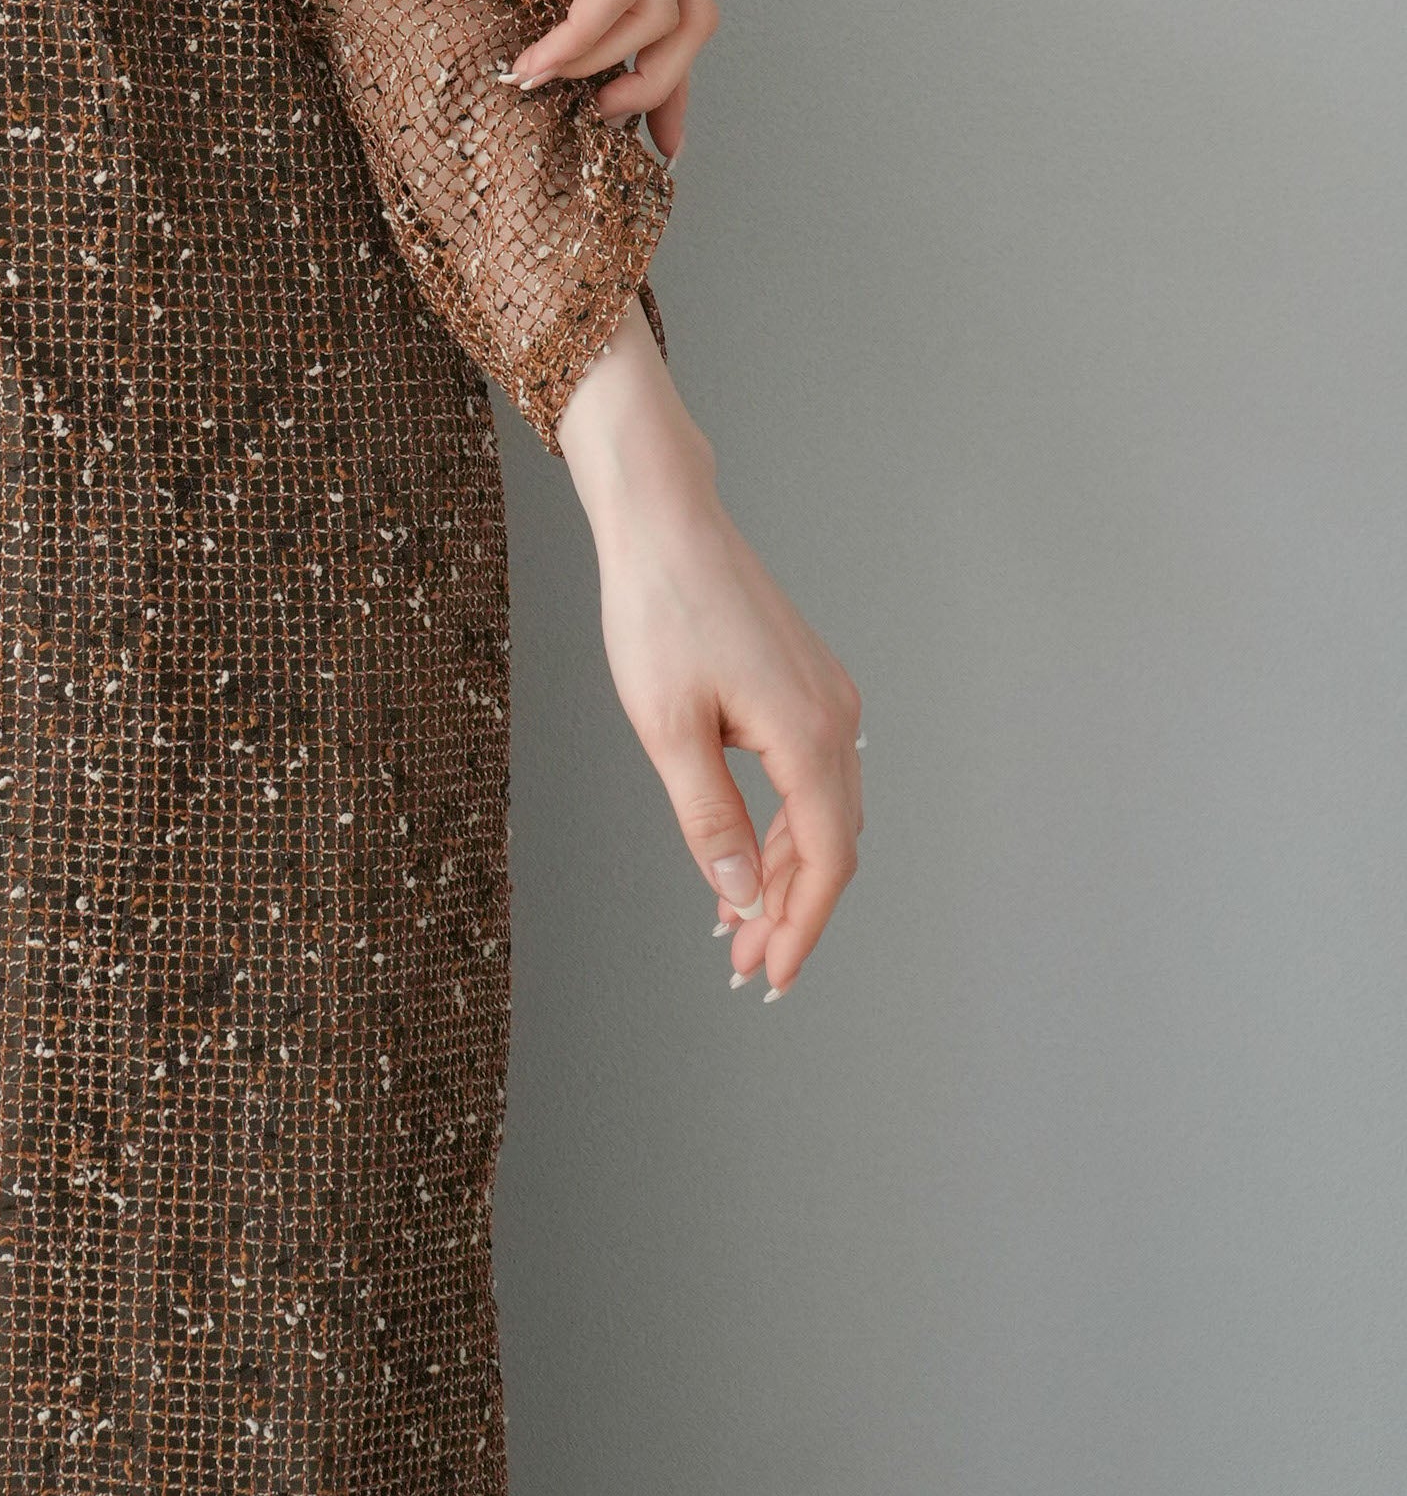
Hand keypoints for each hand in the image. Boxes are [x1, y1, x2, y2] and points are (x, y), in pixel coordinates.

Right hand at [310, 0, 717, 156]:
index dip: (675, 77)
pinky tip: (534, 63)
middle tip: (612, 126)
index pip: (685, 4)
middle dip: (662, 83)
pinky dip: (578, 41)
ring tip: (542, 83)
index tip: (659, 139)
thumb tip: (580, 54)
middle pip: (695, 15)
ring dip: (602, 67)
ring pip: (655, 14)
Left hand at [556, 303, 863, 994]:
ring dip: (785, 872)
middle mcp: (836, 717)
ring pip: (821, 811)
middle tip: (748, 968)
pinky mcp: (805, 682)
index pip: (826, 858)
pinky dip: (781, 824)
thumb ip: (710, 820)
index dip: (803, 926)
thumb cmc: (658, 611)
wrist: (664, 519)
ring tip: (740, 929)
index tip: (774, 976)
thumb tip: (742, 901)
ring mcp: (826, 697)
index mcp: (810, 733)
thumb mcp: (668, 728)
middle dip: (792, 911)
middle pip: (831, 842)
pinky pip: (808, 774)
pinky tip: (744, 854)